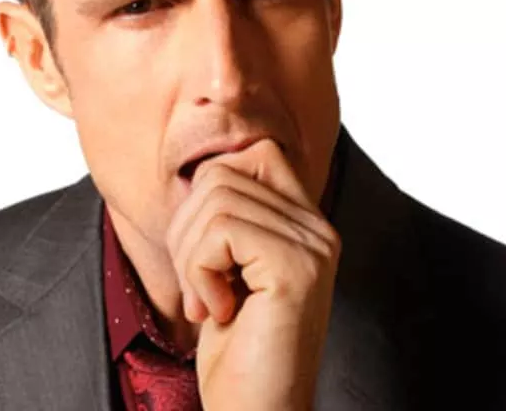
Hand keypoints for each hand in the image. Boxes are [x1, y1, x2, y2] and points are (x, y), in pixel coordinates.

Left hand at [165, 138, 340, 409]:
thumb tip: (200, 171)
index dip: (211, 187)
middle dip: (186, 229)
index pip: (256, 153)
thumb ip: (228, 219)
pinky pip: (219, 232)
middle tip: (198, 286)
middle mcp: (319, 229)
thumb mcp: (228, 270)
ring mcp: (313, 247)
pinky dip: (198, 272)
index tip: (204, 249)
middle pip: (224, 172)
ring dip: (189, 256)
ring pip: (215, 198)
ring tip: (207, 302)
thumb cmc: (235, 351)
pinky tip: (216, 311)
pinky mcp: (296, 268)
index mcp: (307, 225)